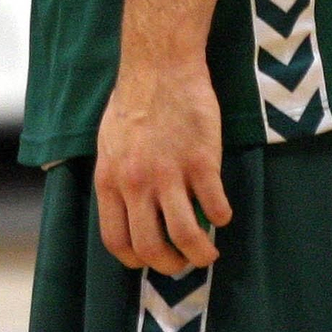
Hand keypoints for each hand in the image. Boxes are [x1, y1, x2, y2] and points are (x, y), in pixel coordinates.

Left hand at [93, 59, 231, 274]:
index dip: (136, 259)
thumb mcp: (109, 144)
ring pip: (186, 237)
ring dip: (201, 253)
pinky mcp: (200, 161)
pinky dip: (221, 217)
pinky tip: (221, 211)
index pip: (116, 241)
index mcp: (110, 179)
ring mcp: (169, 172)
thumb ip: (118, 179)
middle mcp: (136, 182)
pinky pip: (215, 207)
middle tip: (184, 261)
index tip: (153, 257)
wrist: (160, 65)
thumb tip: (128, 213)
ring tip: (209, 251)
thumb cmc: (134, 102)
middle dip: (171, 266)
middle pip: (151, 248)